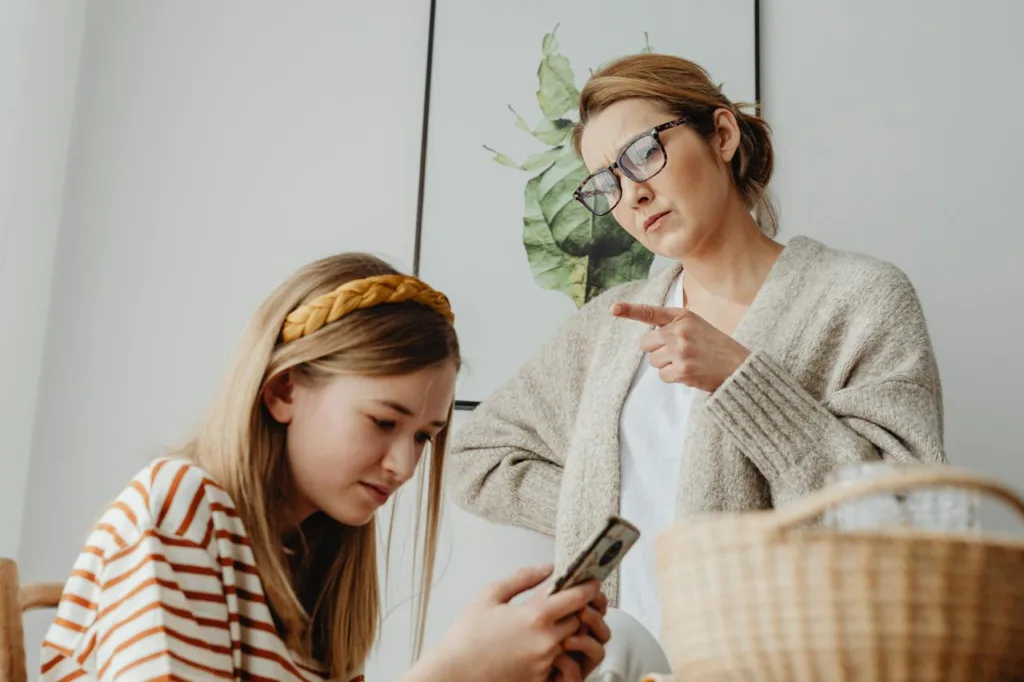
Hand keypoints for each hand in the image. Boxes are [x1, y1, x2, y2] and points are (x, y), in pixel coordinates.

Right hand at [413, 565, 604, 681]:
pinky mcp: (540, 678)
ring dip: (565, 629)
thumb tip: (547, 569)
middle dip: (576, 609)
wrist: (454, 673)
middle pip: (579, 620)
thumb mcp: (490, 595)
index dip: (589, 587)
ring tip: (546, 623)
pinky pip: (558, 661)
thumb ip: (522, 578)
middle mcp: (545, 640)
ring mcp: (544, 662)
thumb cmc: (466, 636)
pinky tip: (534, 644)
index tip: (591, 582)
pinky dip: (553, 650)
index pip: (578, 598)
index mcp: (535, 615)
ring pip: (570, 640)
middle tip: (565, 601)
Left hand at [611, 302, 749, 391]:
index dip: (629, 311)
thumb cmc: (716, 346)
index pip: (651, 313)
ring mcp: (680, 352)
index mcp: (683, 317)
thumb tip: (650, 338)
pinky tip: (689, 373)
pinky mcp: (682, 371)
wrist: (740, 367)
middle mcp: (679, 332)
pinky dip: (673, 377)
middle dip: (656, 349)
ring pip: (653, 361)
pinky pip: (663, 376)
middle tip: (677, 352)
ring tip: (688, 362)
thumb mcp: (697, 325)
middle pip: (645, 343)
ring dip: (666, 365)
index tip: (613, 309)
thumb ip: (674, 326)